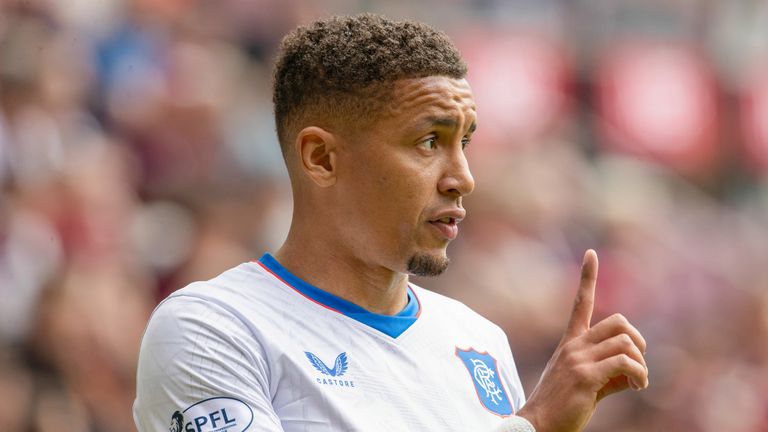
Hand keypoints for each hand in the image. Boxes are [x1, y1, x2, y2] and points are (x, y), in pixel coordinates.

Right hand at [517, 250, 647, 431]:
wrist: (537, 426)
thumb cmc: (561, 408)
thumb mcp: (585, 383)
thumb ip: (608, 371)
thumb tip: (635, 372)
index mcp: (570, 343)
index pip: (581, 303)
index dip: (588, 277)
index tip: (591, 254)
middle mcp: (573, 345)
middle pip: (619, 322)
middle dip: (638, 341)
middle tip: (637, 363)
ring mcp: (578, 359)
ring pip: (626, 344)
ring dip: (641, 365)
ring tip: (635, 383)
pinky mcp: (585, 376)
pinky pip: (627, 364)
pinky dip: (639, 376)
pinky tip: (635, 388)